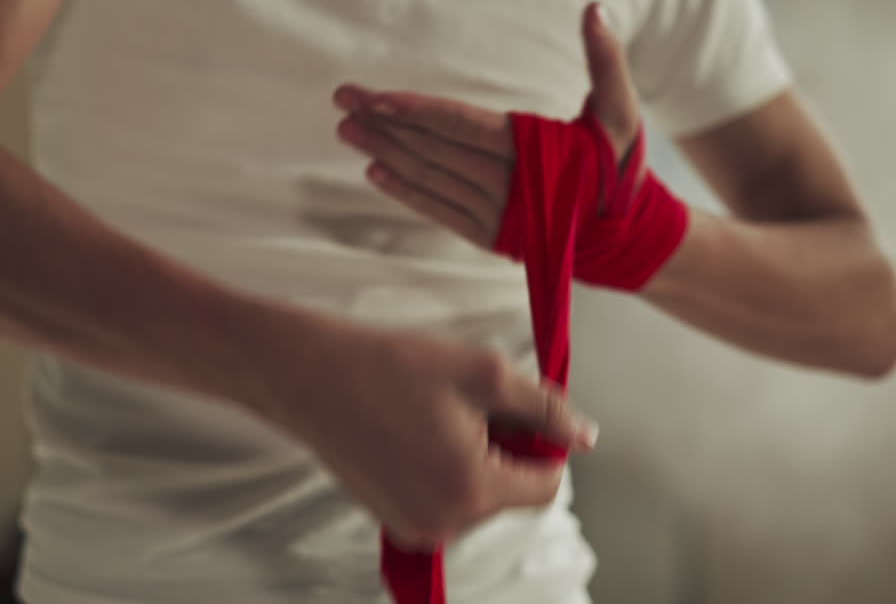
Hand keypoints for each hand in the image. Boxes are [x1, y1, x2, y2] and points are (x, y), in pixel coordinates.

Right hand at [257, 312, 597, 547]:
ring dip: (473, 457)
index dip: (544, 442)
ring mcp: (415, 526)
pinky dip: (444, 469)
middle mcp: (444, 523)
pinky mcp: (394, 521)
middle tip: (464, 402)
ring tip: (432, 414)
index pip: (547, 486)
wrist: (311, 376)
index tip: (515, 408)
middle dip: (504, 448)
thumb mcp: (484, 373)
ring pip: (478, 496)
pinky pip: (445, 500)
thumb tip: (584, 436)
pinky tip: (414, 431)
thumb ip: (545, 408)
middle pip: (512, 492)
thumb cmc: (389, 368)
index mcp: (472, 489)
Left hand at [332, 2, 642, 250]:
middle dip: (385, 123)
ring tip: (349, 130)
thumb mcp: (621, 110)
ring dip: (385, 153)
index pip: (461, 125)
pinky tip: (376, 171)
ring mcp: (495, 214)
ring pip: (429, 179)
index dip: (417, 111)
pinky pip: (438, 211)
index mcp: (533, 150)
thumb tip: (594, 8)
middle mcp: (506, 185)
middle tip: (344, 100)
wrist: (626, 238)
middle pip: (433, 150)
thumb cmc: (620, 167)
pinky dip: (406, 192)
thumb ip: (605, 59)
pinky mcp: (489, 235)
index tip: (377, 97)